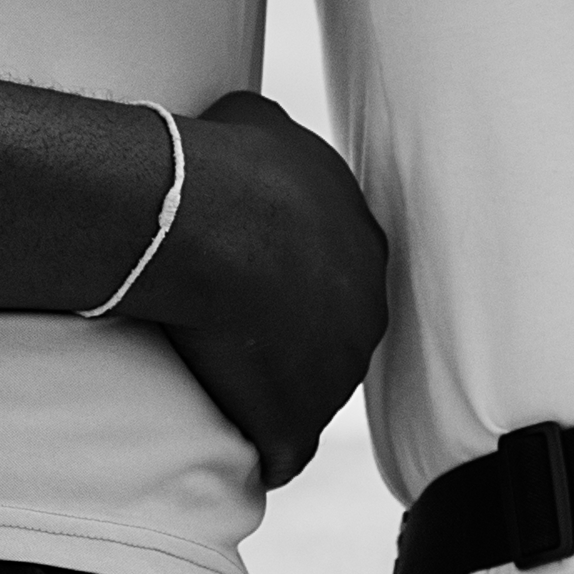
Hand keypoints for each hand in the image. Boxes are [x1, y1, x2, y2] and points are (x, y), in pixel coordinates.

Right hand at [121, 92, 386, 489]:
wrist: (208, 223)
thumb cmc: (229, 165)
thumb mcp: (260, 124)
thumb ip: (274, 143)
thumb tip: (254, 134)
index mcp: (363, 249)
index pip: (337, 277)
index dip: (294, 282)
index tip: (253, 280)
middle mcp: (366, 314)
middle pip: (332, 339)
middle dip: (293, 342)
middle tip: (236, 337)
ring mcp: (336, 374)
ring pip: (309, 394)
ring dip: (275, 396)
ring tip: (223, 389)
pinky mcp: (295, 423)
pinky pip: (282, 450)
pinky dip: (261, 450)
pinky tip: (237, 449)